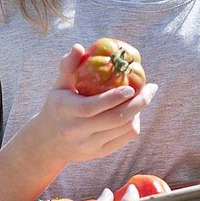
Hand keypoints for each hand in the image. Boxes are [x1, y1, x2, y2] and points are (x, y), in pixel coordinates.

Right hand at [34, 45, 157, 165]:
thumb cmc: (58, 107)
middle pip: (114, 120)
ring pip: (123, 129)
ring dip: (138, 112)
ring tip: (143, 96)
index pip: (91, 108)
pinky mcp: (100, 153)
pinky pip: (125, 138)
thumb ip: (68, 66)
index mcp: (65, 111)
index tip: (130, 87)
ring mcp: (89, 146)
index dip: (112, 98)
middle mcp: (77, 132)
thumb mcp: (58, 86)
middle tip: (151, 88)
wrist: (49, 143)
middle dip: (138, 103)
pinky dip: (134, 123)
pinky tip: (135, 112)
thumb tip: (79, 47)